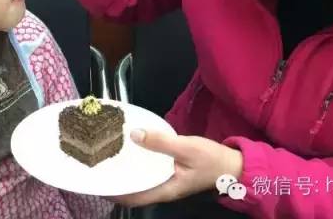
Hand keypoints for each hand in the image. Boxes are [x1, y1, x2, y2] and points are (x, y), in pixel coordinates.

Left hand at [112, 129, 242, 206]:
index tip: (97, 181)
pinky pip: (150, 170)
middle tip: (99, 164)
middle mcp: (163, 189)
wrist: (234, 165)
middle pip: (134, 189)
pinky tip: (134, 149)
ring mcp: (168, 182)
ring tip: (111, 155)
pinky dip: (140, 162)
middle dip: (117, 180)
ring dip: (127, 170)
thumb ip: (161, 142)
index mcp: (165, 190)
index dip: (113, 192)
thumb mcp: (186, 148)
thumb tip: (134, 135)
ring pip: (141, 179)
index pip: (133, 197)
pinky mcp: (172, 172)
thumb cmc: (211, 160)